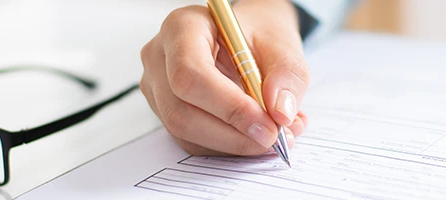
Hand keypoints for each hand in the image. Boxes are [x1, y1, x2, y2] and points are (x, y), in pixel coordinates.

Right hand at [140, 0, 308, 155]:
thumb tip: (280, 112)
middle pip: (182, 111)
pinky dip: (229, 145)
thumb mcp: (282, 44)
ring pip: (186, 133)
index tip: (267, 125)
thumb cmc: (258, 34)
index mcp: (182, 28)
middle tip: (276, 137)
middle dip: (233, 134)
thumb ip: (287, 75)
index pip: (190, 74)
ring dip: (235, 143)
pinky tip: (256, 133)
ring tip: (276, 133)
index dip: (229, 107)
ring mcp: (158, 88)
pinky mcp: (166, 113)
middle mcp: (160, 58)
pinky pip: (193, 142)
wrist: (248, 39)